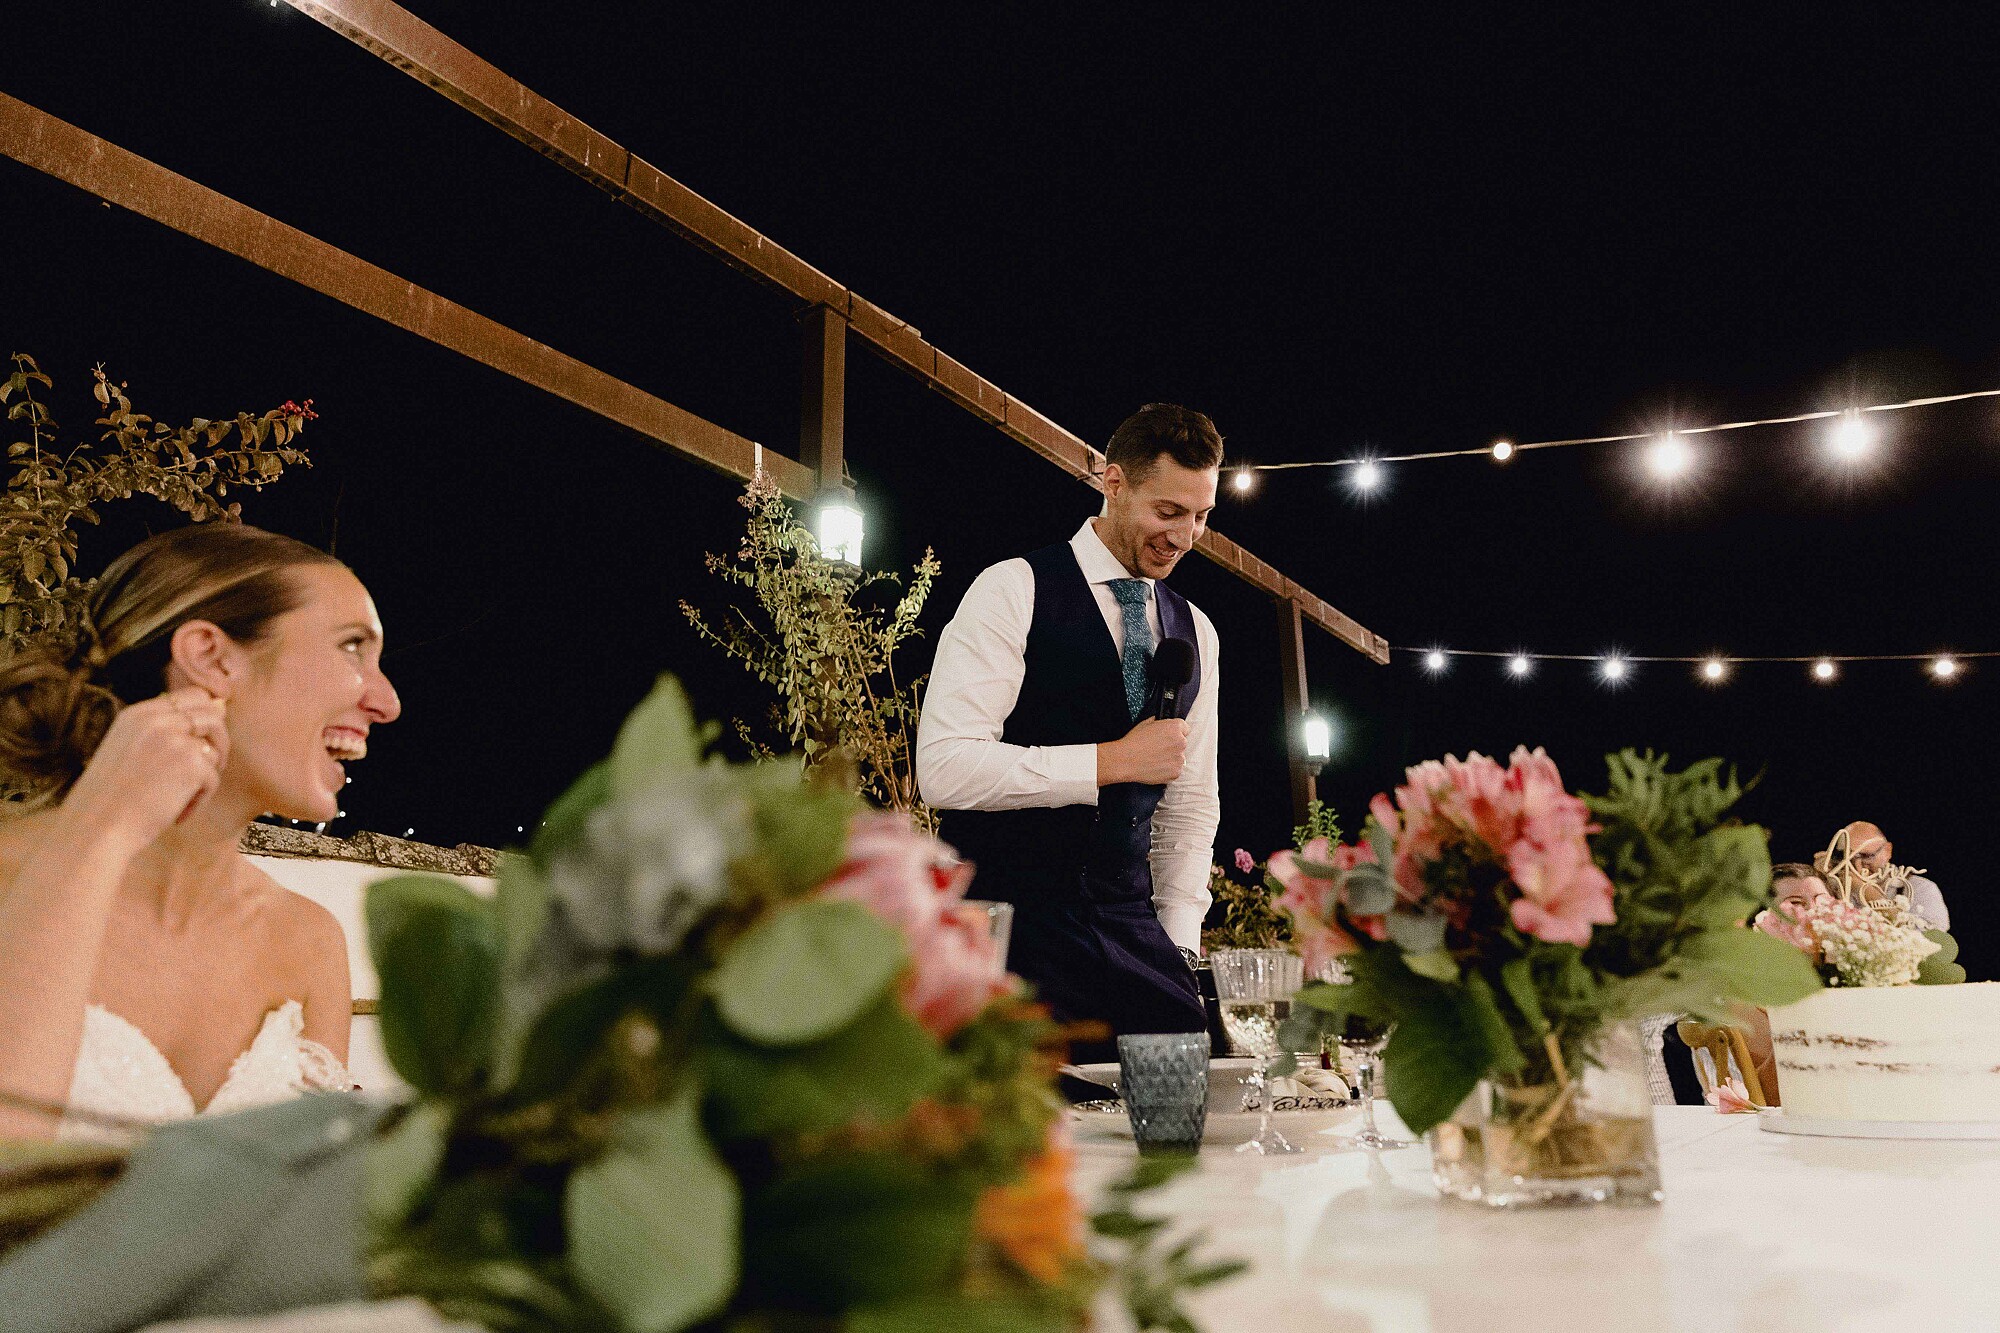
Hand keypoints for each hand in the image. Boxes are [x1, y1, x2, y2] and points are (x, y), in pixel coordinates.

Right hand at [56, 686, 229, 856]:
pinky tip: (177, 814)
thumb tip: (218, 709)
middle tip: (207, 770)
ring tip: (183, 798)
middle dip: (218, 741)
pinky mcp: (191, 764)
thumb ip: (163, 730)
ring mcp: (175, 740)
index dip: (207, 716)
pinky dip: (200, 800)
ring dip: (207, 775)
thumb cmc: (110, 798)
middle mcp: (157, 720)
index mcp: (138, 714)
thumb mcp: (127, 749)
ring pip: (215, 749)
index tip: (204, 741)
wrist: (95, 829)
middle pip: (213, 715)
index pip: (193, 696)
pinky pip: (213, 778)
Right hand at [1097, 717, 1187, 786]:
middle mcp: (1181, 742)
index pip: (1185, 728)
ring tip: (1155, 759)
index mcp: (1174, 728)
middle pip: (1182, 743)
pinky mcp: (1176, 772)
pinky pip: (1175, 770)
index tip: (1169, 736)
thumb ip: (1160, 723)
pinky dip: (1168, 770)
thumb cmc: (1133, 742)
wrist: (1125, 761)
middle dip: (1172, 745)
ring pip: (1179, 757)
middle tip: (1158, 749)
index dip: (1175, 732)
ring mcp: (1179, 759)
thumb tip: (1163, 724)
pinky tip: (1156, 767)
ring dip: (1171, 758)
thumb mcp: (1146, 723)